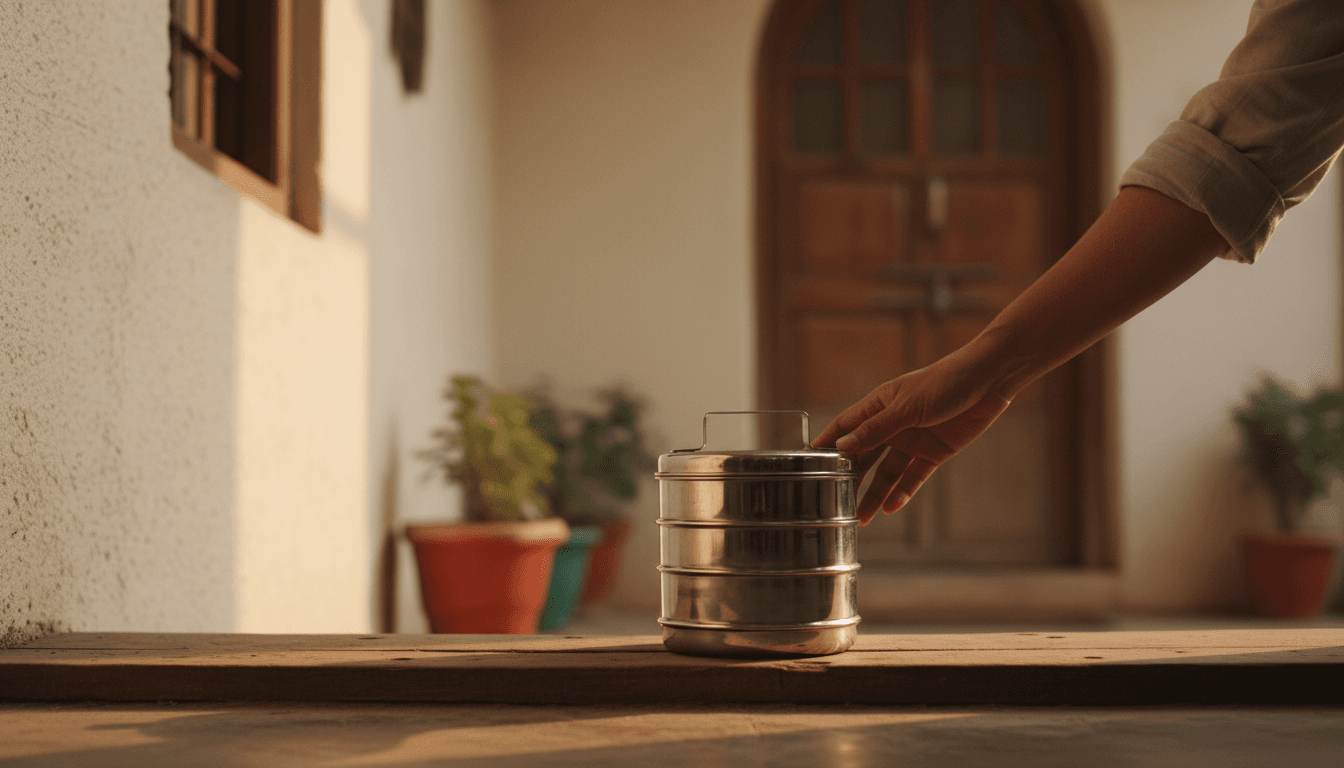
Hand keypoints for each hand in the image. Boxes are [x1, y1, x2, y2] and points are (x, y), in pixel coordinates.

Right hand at [813, 349, 1011, 524]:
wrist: (989, 381)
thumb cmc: (945, 382)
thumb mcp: (907, 406)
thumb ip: (876, 428)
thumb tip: (842, 445)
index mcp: (879, 405)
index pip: (844, 427)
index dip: (826, 444)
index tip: (805, 464)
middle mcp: (892, 425)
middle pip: (864, 456)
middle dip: (849, 479)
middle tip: (834, 503)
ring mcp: (912, 440)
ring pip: (886, 472)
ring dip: (874, 493)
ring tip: (861, 518)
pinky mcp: (934, 453)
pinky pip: (913, 477)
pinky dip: (902, 492)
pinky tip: (890, 508)